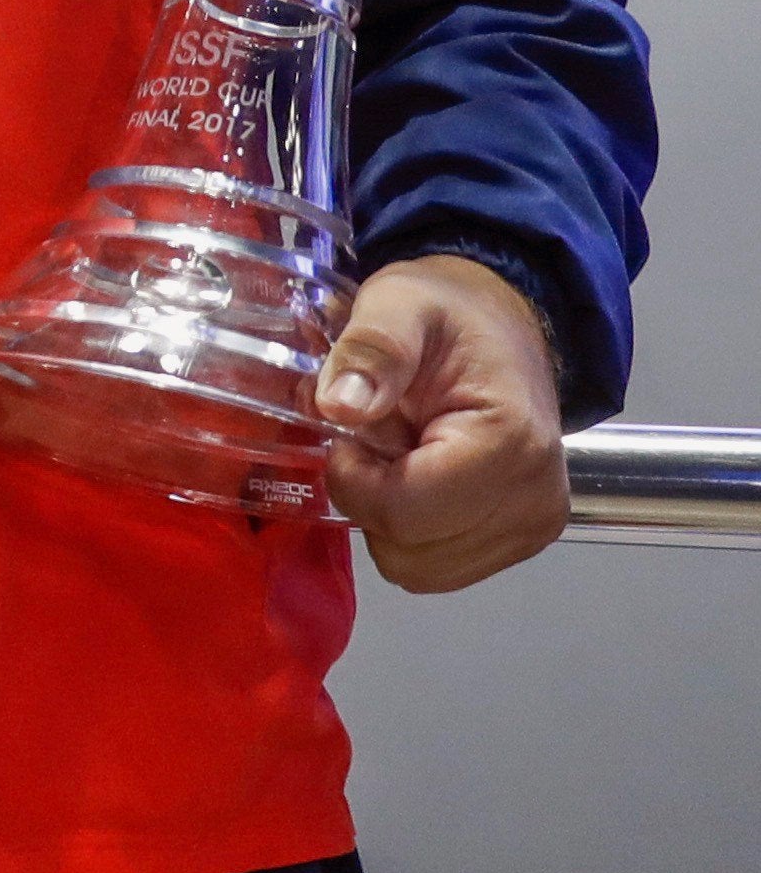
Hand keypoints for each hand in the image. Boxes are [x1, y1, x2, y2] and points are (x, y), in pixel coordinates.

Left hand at [322, 254, 572, 592]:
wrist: (503, 323)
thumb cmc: (450, 313)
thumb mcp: (398, 304)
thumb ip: (371, 350)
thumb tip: (338, 405)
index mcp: (509, 444)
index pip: (403, 514)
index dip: (353, 479)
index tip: (353, 430)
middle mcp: (535, 500)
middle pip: (408, 553)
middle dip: (372, 499)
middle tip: (382, 437)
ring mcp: (533, 527)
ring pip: (419, 569)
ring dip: (390, 517)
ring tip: (404, 453)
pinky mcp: (522, 539)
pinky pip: (438, 566)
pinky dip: (413, 530)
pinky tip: (420, 475)